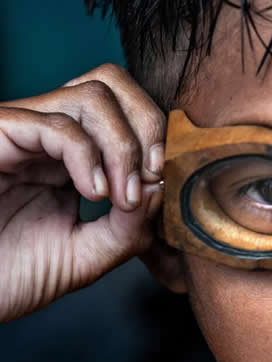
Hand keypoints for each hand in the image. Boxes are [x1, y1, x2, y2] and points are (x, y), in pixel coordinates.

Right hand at [0, 63, 164, 321]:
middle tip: (153, 175)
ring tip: (121, 195)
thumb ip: (126, 229)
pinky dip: (87, 155)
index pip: (125, 108)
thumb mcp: (83, 257)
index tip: (165, 181)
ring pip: (91, 96)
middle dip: (146, 124)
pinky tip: (94, 193)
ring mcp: (22, 130)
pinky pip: (55, 125)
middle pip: (112, 83)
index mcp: (70, 152)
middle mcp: (47, 132)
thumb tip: (161, 188)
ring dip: (122, 144)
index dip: (154, 134)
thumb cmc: (6, 278)